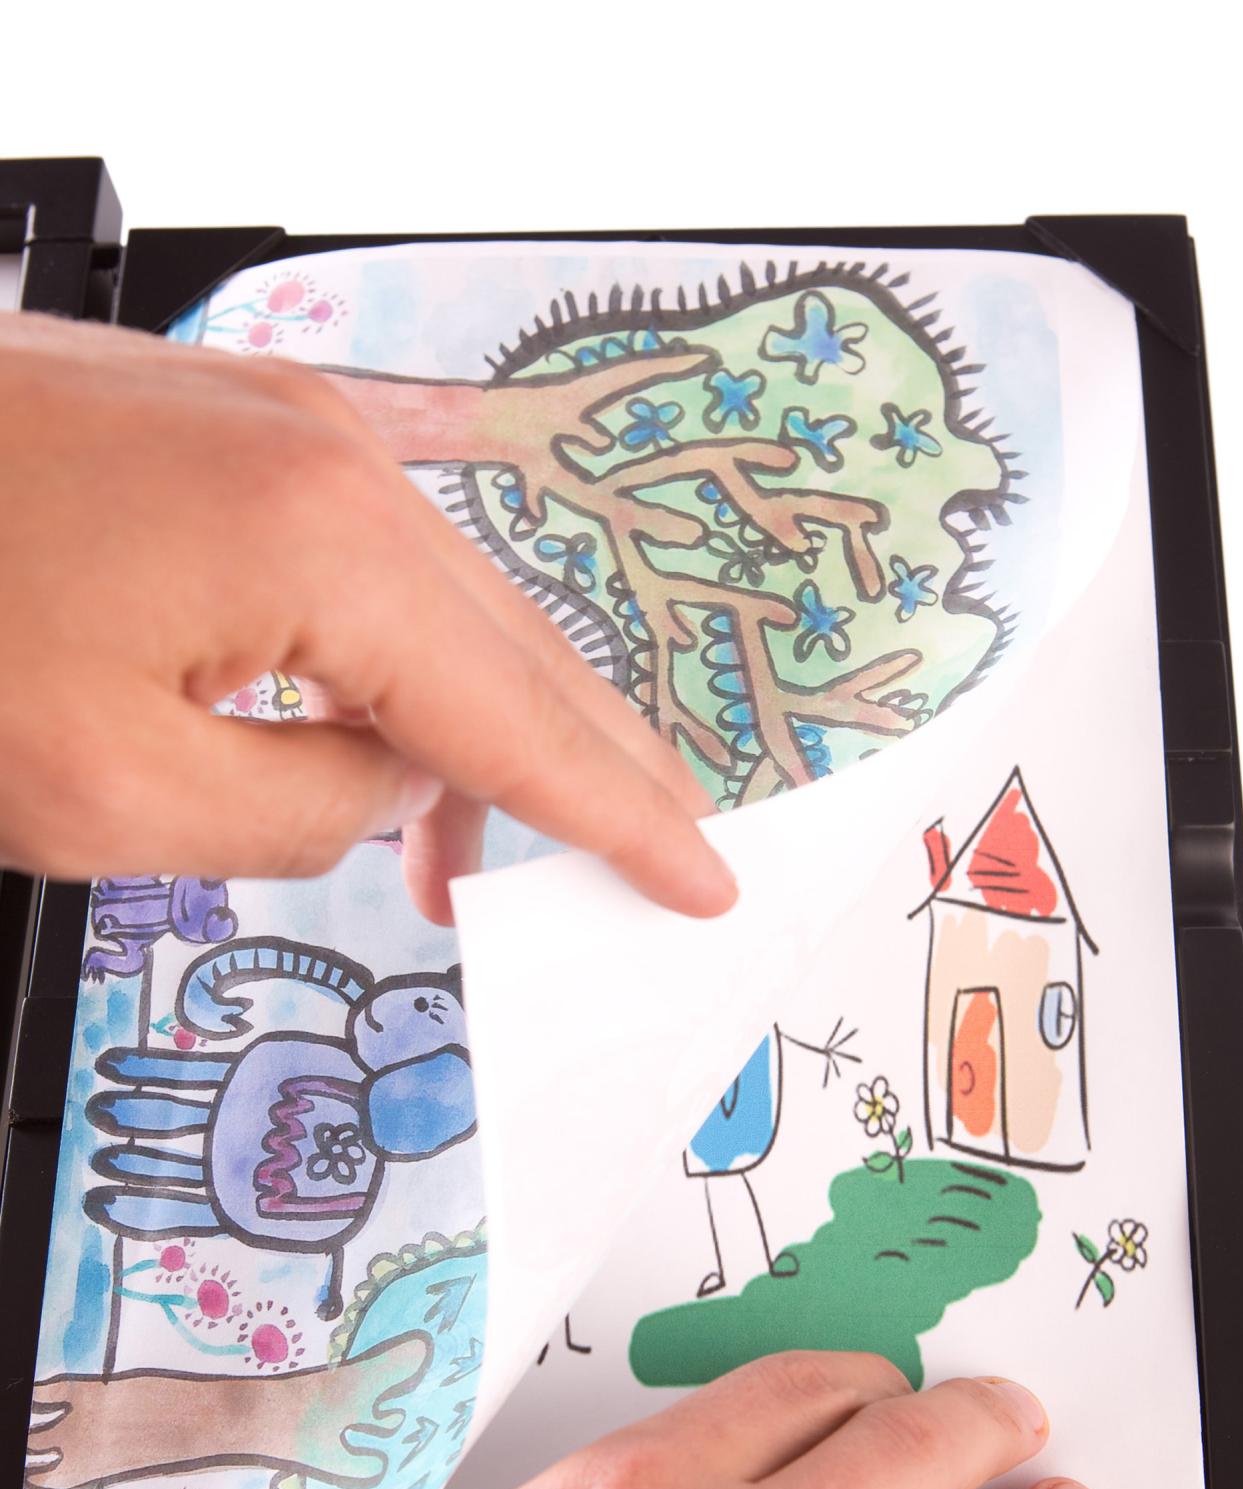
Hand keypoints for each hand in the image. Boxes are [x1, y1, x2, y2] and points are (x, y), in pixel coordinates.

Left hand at [0, 314, 732, 923]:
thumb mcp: (117, 795)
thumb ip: (305, 814)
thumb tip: (384, 790)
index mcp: (330, 545)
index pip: (523, 721)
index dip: (621, 816)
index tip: (696, 877)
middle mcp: (338, 460)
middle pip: (521, 647)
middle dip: (593, 766)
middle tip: (654, 856)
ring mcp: (290, 427)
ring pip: (452, 604)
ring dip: (479, 729)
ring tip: (461, 853)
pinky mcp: (237, 428)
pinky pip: (374, 561)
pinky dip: (401, 661)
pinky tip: (375, 735)